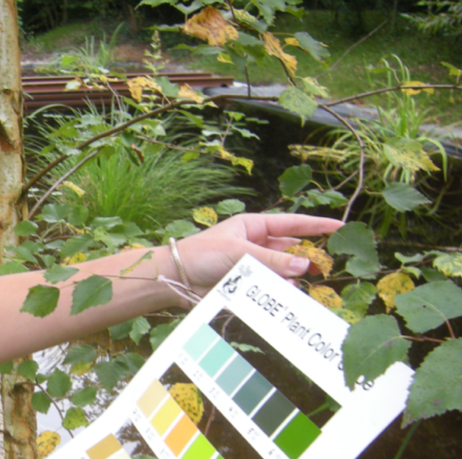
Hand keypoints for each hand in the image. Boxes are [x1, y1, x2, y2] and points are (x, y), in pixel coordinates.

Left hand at [176, 213, 343, 294]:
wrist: (177, 278)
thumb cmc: (202, 255)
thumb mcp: (239, 252)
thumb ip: (271, 260)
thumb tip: (304, 265)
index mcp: (254, 226)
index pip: (292, 223)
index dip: (317, 225)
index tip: (341, 226)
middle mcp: (257, 244)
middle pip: (291, 251)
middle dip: (306, 259)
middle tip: (321, 269)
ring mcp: (253, 265)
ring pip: (284, 272)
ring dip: (290, 279)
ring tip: (290, 285)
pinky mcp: (248, 284)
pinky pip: (272, 288)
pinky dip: (279, 292)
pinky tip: (281, 296)